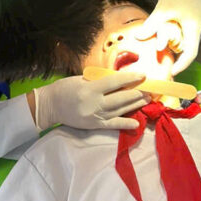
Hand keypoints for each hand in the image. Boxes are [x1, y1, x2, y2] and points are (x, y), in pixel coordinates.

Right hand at [33, 73, 149, 130]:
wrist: (50, 106)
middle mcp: (94, 103)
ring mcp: (95, 116)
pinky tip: (137, 123)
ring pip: (120, 110)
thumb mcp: (81, 79)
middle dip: (137, 93)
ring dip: (135, 105)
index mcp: (89, 89)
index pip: (114, 82)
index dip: (130, 79)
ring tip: (147, 100)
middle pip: (121, 98)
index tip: (143, 75)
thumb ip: (100, 81)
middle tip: (150, 89)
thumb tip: (120, 80)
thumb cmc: (65, 88)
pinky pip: (112, 125)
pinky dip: (125, 124)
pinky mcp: (93, 125)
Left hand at [135, 0, 200, 75]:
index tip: (171, 72)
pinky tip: (161, 34)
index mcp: (195, 28)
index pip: (191, 54)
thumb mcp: (163, 9)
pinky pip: (182, 30)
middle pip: (187, 47)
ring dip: (172, 43)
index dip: (181, 65)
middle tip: (160, 61)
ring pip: (184, 38)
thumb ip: (151, 26)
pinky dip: (172, 34)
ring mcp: (196, 21)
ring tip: (158, 48)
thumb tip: (137, 38)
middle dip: (174, 54)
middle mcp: (199, 27)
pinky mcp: (190, 15)